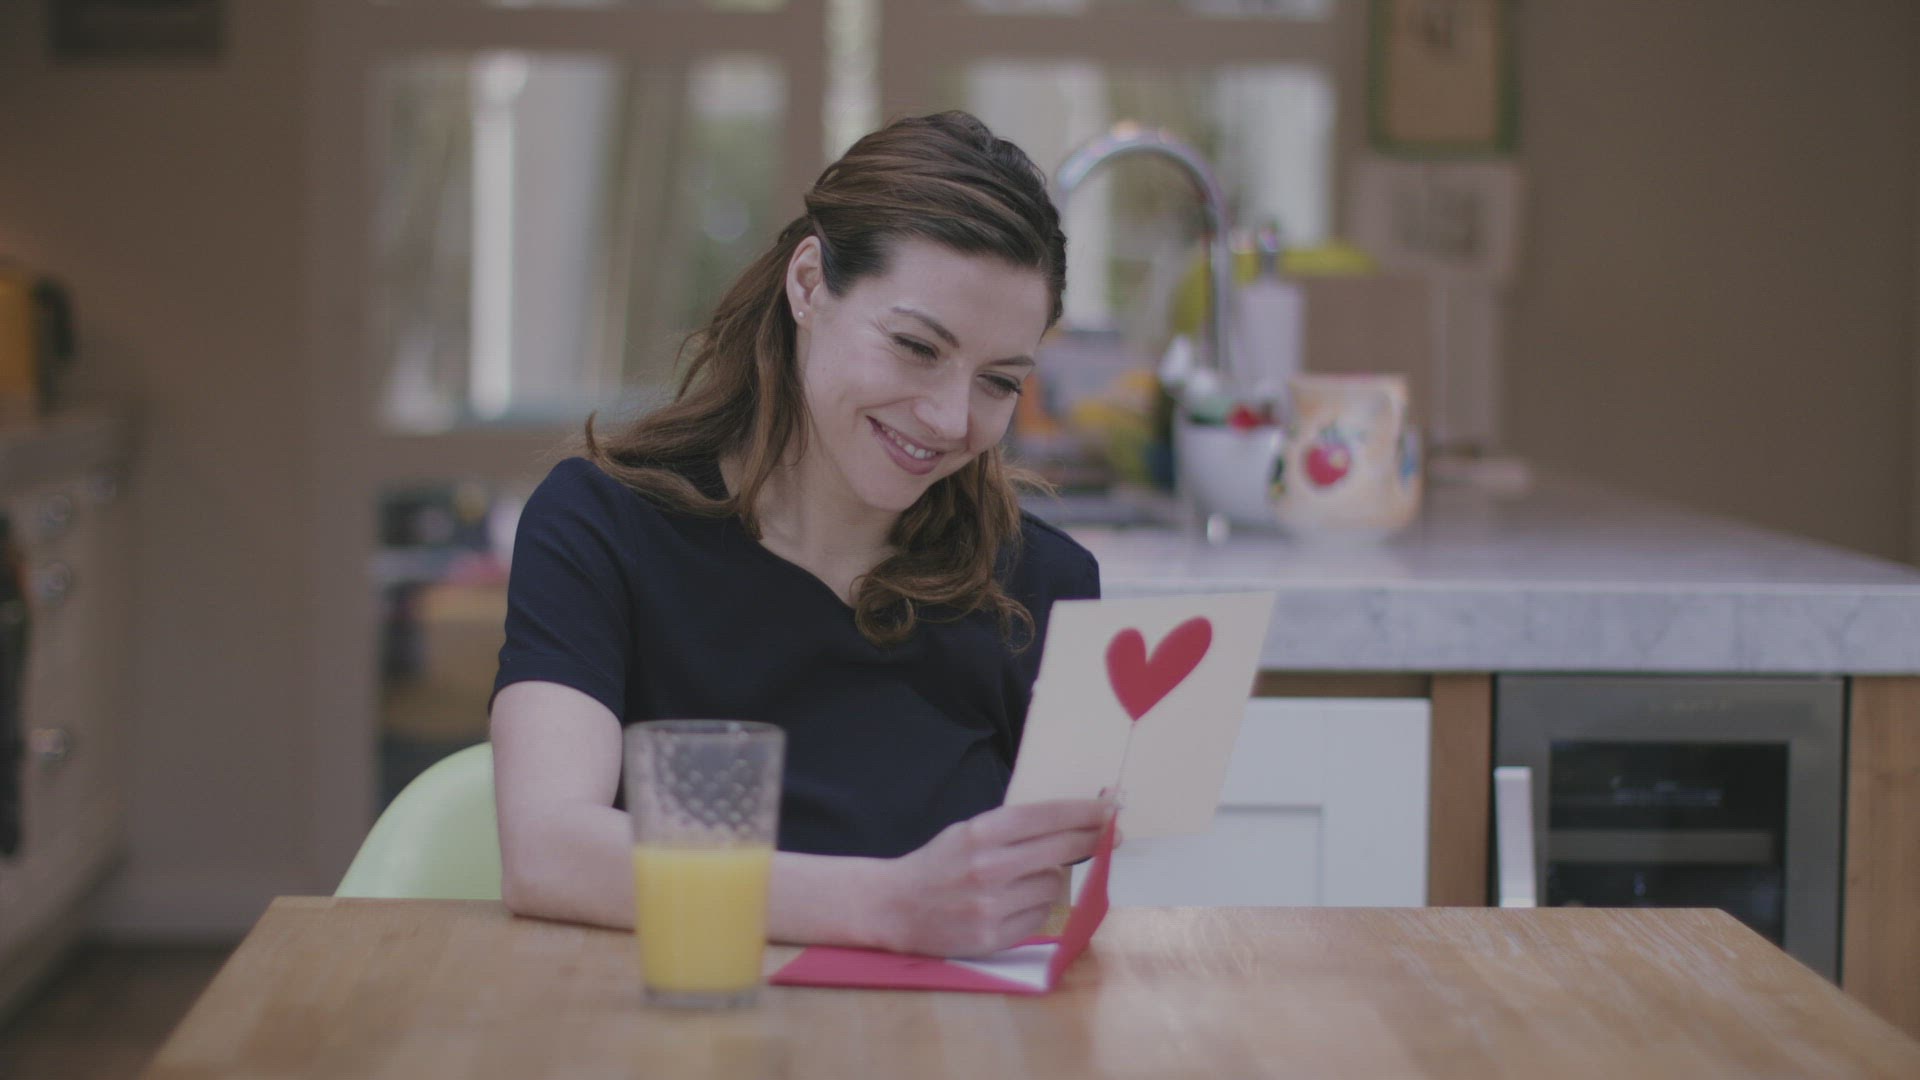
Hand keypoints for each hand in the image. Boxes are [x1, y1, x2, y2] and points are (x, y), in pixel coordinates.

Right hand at [874, 798, 1113, 957]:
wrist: (894, 907)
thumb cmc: (938, 865)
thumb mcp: (967, 833)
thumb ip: (1012, 830)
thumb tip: (1071, 824)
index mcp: (980, 834)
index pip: (1044, 816)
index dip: (1082, 811)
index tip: (1109, 806)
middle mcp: (988, 868)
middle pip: (1060, 849)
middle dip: (1091, 840)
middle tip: (1111, 835)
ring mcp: (991, 906)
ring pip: (1053, 886)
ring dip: (1048, 881)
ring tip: (1019, 882)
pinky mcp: (992, 937)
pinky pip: (1039, 918)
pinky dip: (1034, 910)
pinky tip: (1010, 906)